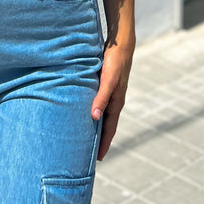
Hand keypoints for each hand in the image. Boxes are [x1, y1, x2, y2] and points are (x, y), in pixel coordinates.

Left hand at [91, 44, 133, 160]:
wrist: (120, 44)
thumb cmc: (114, 62)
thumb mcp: (108, 80)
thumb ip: (101, 97)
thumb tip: (94, 117)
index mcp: (116, 103)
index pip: (109, 129)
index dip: (104, 144)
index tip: (98, 159)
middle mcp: (114, 101)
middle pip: (106, 125)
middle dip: (99, 139)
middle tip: (88, 153)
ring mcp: (110, 93)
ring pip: (101, 115)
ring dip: (95, 126)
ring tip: (84, 136)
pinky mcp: (104, 85)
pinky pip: (98, 103)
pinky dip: (93, 112)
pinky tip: (83, 112)